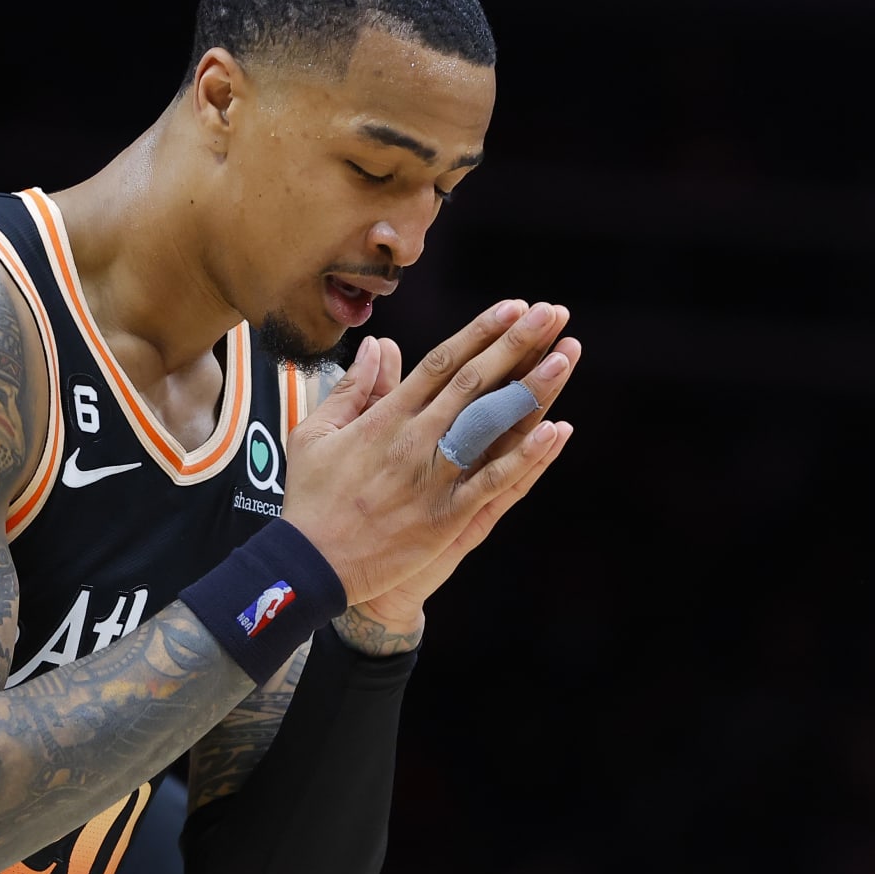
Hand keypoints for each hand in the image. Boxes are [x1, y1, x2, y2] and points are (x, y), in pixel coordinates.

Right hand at [280, 300, 579, 622]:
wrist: (310, 565)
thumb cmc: (312, 499)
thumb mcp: (316, 433)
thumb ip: (353, 387)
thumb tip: (379, 343)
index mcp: (385, 417)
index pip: (442, 362)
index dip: (481, 332)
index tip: (513, 308)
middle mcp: (414, 439)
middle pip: (475, 381)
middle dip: (516, 344)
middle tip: (551, 313)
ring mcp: (434, 477)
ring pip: (490, 424)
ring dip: (529, 389)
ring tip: (564, 357)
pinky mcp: (447, 516)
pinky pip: (493, 482)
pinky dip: (525, 457)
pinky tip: (555, 431)